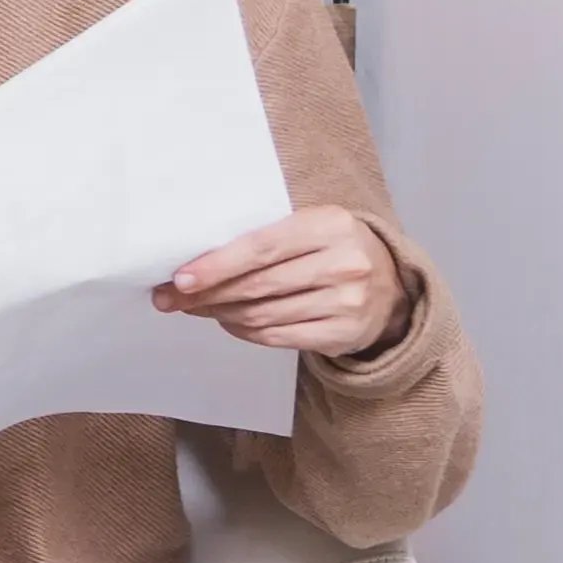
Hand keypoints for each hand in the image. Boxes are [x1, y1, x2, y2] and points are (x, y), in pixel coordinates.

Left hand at [159, 206, 412, 358]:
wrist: (392, 287)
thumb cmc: (333, 250)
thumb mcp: (310, 227)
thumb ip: (264, 238)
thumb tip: (194, 261)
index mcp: (329, 226)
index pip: (261, 247)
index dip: (216, 265)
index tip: (180, 278)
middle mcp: (343, 264)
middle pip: (257, 285)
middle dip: (206, 294)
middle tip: (170, 298)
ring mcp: (346, 303)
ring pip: (262, 314)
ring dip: (219, 313)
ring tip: (194, 307)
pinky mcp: (342, 335)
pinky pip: (277, 337)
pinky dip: (244, 331)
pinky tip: (228, 321)